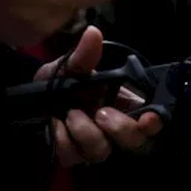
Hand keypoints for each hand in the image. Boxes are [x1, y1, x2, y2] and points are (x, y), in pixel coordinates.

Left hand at [33, 25, 162, 166]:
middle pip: (133, 142)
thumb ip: (85, 54)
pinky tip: (56, 123)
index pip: (151, 121)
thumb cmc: (63, 80)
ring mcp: (94, 144)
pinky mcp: (73, 154)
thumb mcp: (73, 64)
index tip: (149, 118)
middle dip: (120, 129)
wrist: (36, 96)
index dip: (155, 123)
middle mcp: (114, 129)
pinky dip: (64, 140)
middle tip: (102, 112)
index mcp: (125, 106)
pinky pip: (73, 156)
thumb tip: (93, 33)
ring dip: (86, 133)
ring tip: (71, 113)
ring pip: (102, 152)